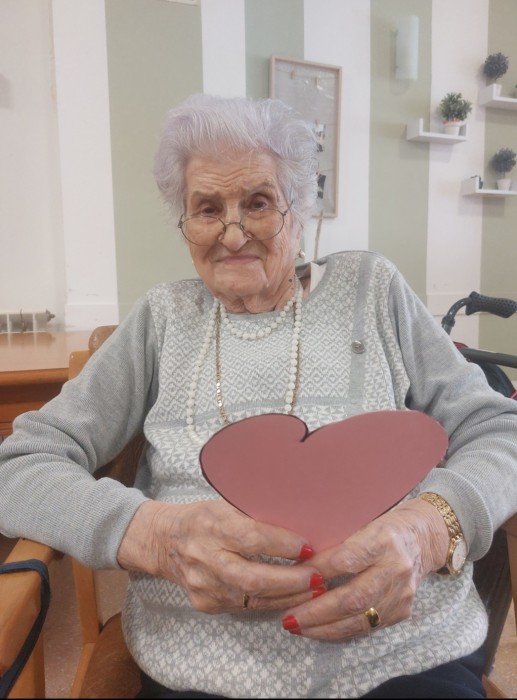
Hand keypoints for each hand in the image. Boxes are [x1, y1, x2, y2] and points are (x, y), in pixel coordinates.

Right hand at [117, 499, 325, 613]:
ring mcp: (204, 586)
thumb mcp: (224, 504)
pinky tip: (292, 598)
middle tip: (319, 577)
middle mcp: (205, 558)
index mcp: (211, 525)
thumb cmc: (201, 518)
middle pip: (252, 577)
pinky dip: (272, 603)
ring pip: (253, 598)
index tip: (308, 546)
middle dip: (291, 580)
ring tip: (315, 590)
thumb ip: (255, 515)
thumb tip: (301, 521)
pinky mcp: (207, 604)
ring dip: (288, 596)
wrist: (163, 542)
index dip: (282, 544)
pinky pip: (246, 607)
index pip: (250, 538)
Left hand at [280, 498, 449, 639]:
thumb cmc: (384, 527)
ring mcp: (401, 594)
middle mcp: (396, 568)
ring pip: (359, 619)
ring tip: (297, 626)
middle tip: (289, 617)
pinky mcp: (402, 611)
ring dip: (324, 627)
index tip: (292, 578)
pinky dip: (340, 630)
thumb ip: (337, 544)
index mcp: (383, 540)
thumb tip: (298, 565)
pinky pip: (367, 627)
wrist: (424, 538)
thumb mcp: (362, 523)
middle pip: (353, 597)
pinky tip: (319, 629)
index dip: (318, 571)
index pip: (347, 559)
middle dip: (316, 612)